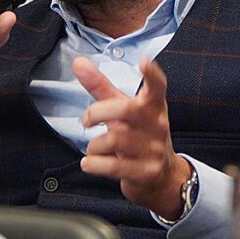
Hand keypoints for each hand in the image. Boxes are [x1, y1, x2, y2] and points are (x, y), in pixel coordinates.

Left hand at [74, 56, 190, 219]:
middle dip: (96, 113)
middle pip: (125, 109)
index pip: (157, 86)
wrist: (162, 176)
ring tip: (96, 149)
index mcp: (153, 105)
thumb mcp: (124, 109)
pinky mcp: (146, 171)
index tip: (144, 62)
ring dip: (94, 146)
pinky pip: (112, 166)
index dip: (152, 74)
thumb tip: (78, 62)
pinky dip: (93, 164)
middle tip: (87, 121)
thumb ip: (101, 86)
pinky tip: (91, 163)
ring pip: (112, 140)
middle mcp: (156, 124)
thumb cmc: (138, 135)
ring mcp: (153, 149)